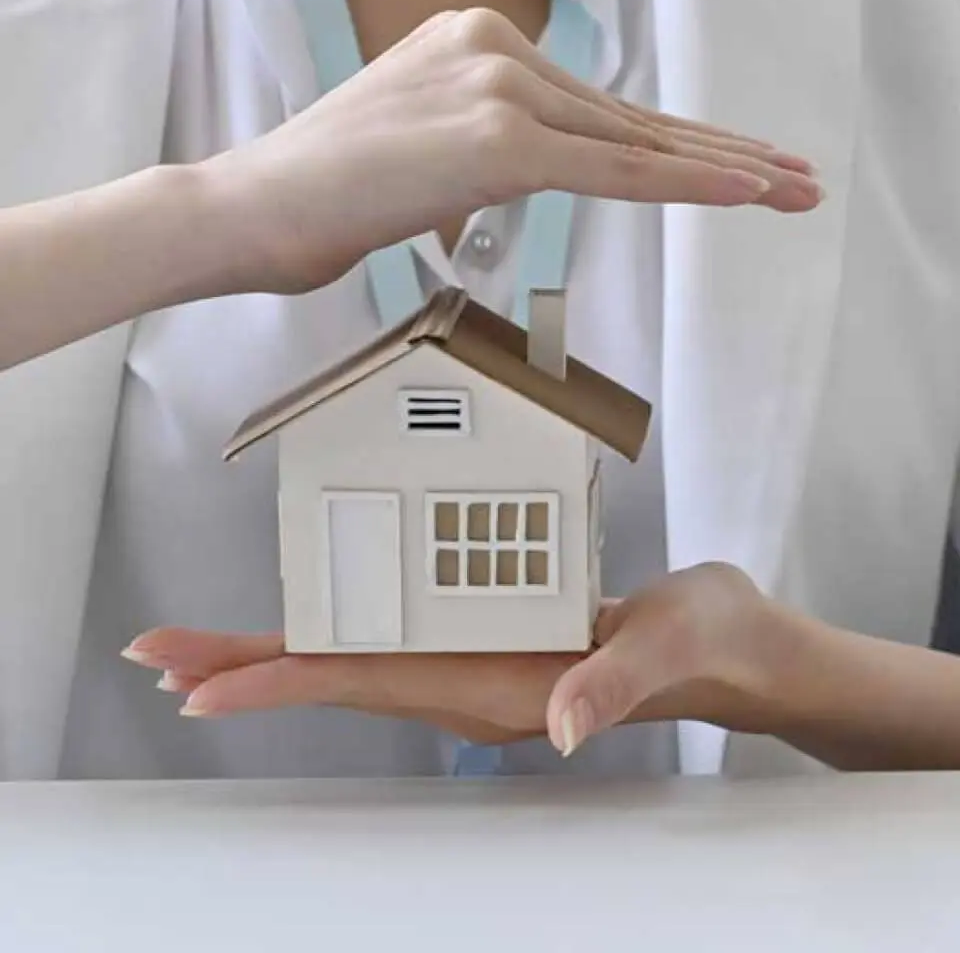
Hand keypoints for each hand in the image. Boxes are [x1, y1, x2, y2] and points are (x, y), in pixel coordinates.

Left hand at [122, 564, 778, 754]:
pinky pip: (396, 637)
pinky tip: (312, 625)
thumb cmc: (705, 639)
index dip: (280, 681)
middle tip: (159, 656)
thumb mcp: (669, 642)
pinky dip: (338, 631)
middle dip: (246, 666)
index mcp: (502, 680)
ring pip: (359, 660)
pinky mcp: (490, 640)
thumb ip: (613, 684)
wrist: (727, 648)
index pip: (369, 681)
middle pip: (340, 676)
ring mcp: (478, 663)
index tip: (201, 684)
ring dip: (279, 653)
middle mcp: (474, 680)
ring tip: (204, 650)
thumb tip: (560, 726)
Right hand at [205, 7, 822, 294]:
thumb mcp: (422, 158)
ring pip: (632, 140)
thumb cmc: (322, 196)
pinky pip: (610, 168)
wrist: (253, 208)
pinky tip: (743, 191)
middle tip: (793, 174)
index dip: (675, 141)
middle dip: (722, 153)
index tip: (732, 161)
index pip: (599, 106)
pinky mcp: (498, 139)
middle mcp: (495, 49)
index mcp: (476, 47)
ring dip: (721, 169)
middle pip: (631, 116)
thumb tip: (522, 176)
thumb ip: (484, 152)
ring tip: (789, 188)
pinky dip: (683, 183)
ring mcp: (497, 87)